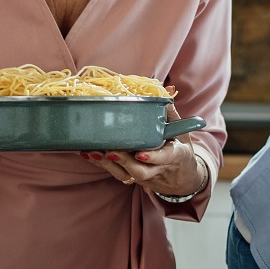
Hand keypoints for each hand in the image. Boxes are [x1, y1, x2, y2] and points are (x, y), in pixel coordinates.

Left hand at [82, 108, 204, 197]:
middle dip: (123, 161)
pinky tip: (87, 153)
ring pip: (125, 175)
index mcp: (173, 156)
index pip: (164, 158)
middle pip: (140, 170)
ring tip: (93, 151)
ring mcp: (143, 176)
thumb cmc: (180, 150)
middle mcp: (157, 169)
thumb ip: (171, 114)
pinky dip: (100, 164)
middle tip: (109, 151)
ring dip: (107, 165)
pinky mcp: (132, 177)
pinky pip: (115, 173)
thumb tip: (166, 90)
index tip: (140, 153)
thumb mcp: (182, 133)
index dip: (152, 157)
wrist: (182, 179)